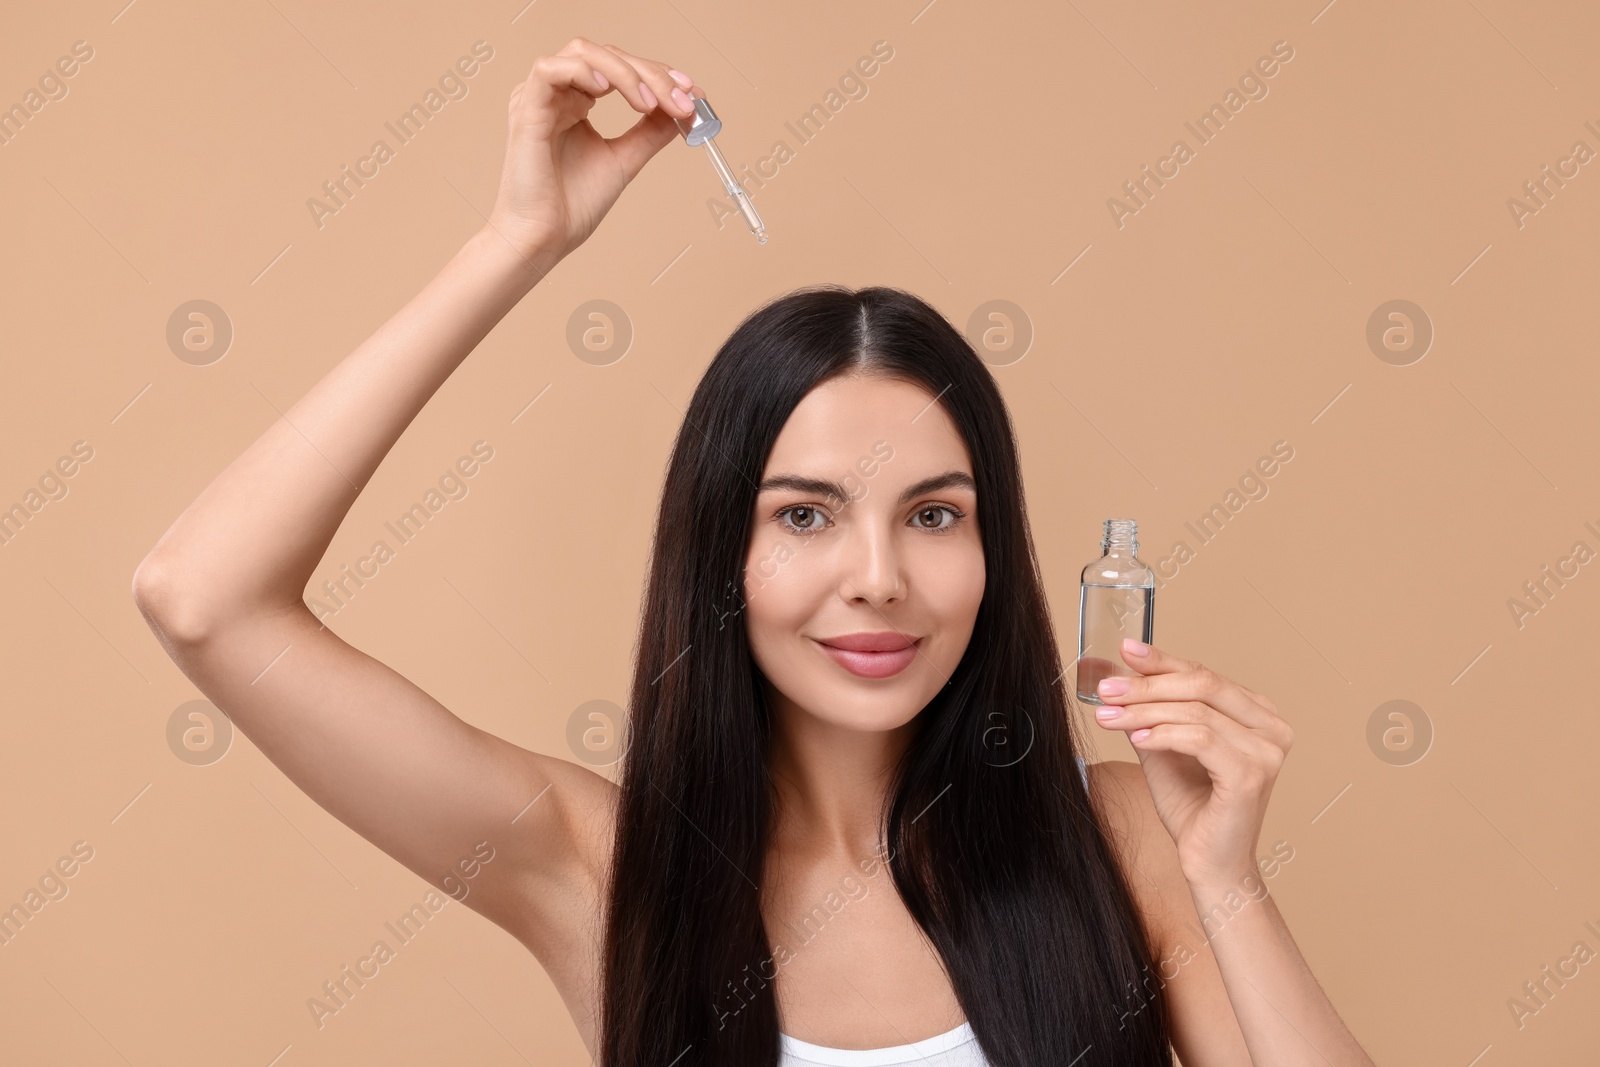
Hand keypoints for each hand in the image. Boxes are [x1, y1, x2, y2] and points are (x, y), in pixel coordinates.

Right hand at [487, 38, 699, 272]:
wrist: (544, 237)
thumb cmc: (573, 206)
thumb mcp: (624, 160)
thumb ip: (650, 132)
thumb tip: (684, 109)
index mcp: (576, 102)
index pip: (621, 68)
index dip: (659, 73)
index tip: (692, 93)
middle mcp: (558, 94)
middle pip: (608, 55)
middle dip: (651, 74)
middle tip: (681, 100)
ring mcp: (540, 98)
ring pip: (583, 52)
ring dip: (625, 72)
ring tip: (649, 103)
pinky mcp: (526, 108)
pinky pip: (549, 68)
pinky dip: (583, 71)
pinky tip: (607, 92)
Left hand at [1091, 640, 1292, 888]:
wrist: (1209, 862)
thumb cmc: (1192, 807)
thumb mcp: (1162, 745)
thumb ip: (1147, 709)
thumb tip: (1111, 673)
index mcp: (1256, 713)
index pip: (1203, 674)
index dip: (1161, 660)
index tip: (1124, 650)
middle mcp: (1271, 727)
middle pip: (1202, 685)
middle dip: (1147, 684)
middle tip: (1106, 688)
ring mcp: (1267, 750)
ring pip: (1196, 711)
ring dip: (1144, 710)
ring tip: (1108, 716)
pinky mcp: (1252, 774)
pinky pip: (1199, 738)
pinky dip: (1162, 734)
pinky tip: (1136, 738)